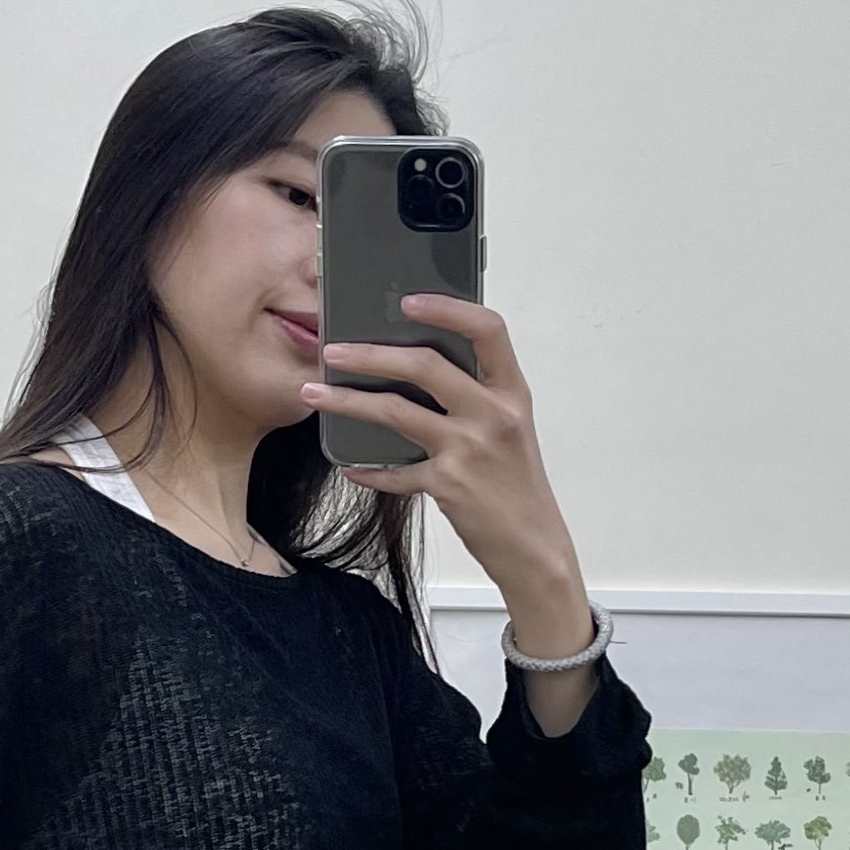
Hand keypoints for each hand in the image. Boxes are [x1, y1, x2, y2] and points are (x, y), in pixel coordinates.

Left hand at [297, 292, 582, 604]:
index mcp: (512, 392)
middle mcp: (493, 414)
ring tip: (315, 393)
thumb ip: (477, 397)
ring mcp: (470, 449)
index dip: (447, 309)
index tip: (408, 302)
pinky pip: (395, 472)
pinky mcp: (448, 485)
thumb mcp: (510, 430)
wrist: (534, 548)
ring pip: (396, 411)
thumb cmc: (516, 486)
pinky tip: (350, 467)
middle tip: (333, 350)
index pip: (488, 329)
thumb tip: (418, 369)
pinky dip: (369, 470)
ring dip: (348, 400)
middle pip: (425, 365)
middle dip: (371, 353)